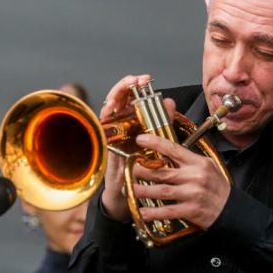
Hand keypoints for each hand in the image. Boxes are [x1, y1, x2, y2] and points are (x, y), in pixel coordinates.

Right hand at [99, 74, 175, 221]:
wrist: (129, 193)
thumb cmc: (142, 169)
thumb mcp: (156, 143)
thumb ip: (163, 122)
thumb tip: (170, 101)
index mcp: (134, 120)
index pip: (133, 96)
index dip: (137, 85)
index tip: (147, 79)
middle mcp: (121, 122)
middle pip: (120, 97)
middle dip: (126, 84)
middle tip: (136, 79)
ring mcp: (111, 131)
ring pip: (109, 105)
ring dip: (116, 94)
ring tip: (125, 87)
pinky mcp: (103, 140)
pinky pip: (102, 122)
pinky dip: (106, 112)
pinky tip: (111, 106)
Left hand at [131, 134, 230, 229]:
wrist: (232, 210)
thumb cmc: (218, 188)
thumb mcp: (209, 167)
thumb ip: (190, 160)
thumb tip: (169, 151)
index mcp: (199, 163)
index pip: (174, 149)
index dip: (155, 143)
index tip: (141, 139)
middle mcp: (195, 177)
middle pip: (163, 172)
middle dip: (143, 170)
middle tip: (130, 168)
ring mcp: (192, 194)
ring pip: (162, 191)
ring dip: (143, 190)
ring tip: (131, 188)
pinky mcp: (191, 210)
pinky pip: (168, 211)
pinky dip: (153, 212)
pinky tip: (142, 211)